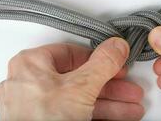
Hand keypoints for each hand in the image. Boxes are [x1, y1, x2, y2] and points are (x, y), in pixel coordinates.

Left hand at [0, 37, 143, 120]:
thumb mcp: (81, 87)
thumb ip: (103, 63)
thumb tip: (116, 46)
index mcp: (32, 64)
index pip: (71, 53)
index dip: (99, 59)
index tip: (116, 64)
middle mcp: (30, 83)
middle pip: (79, 78)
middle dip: (110, 86)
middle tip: (127, 89)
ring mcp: (36, 105)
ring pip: (79, 98)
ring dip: (108, 102)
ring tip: (130, 107)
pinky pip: (73, 112)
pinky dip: (95, 114)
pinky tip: (116, 116)